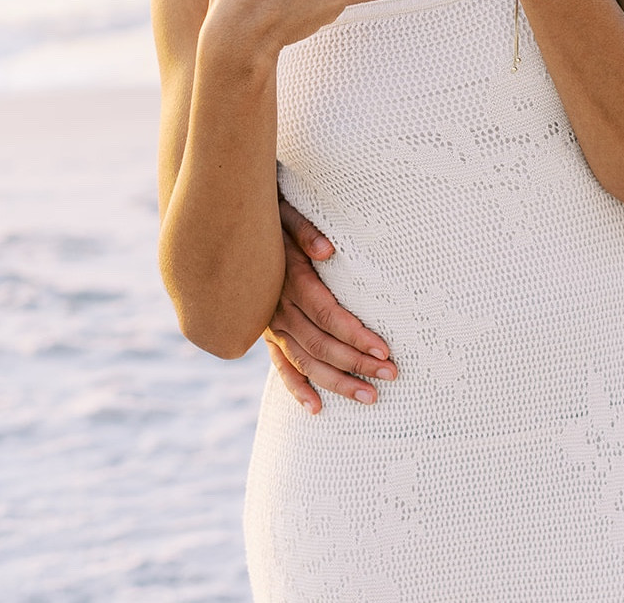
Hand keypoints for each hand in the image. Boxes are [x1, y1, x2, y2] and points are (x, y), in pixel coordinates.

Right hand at [263, 199, 397, 413]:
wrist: (233, 228)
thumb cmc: (270, 218)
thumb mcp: (285, 215)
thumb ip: (305, 232)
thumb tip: (328, 251)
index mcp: (289, 280)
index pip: (327, 316)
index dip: (355, 335)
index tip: (384, 350)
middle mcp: (278, 308)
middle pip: (321, 344)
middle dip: (357, 363)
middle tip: (391, 375)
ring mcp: (270, 324)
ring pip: (305, 361)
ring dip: (337, 383)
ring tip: (370, 397)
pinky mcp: (265, 332)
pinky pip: (280, 365)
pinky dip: (297, 387)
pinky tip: (316, 407)